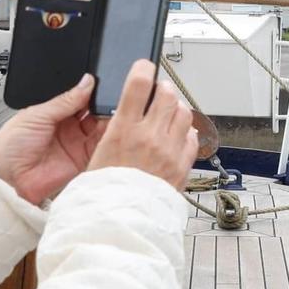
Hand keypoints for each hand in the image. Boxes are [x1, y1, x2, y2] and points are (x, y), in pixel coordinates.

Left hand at [0, 75, 108, 206]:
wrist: (6, 178)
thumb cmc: (10, 147)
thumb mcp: (37, 114)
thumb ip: (65, 100)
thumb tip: (86, 82)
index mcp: (55, 112)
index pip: (80, 97)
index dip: (92, 90)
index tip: (103, 83)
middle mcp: (68, 126)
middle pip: (94, 111)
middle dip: (103, 103)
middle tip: (110, 97)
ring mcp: (77, 143)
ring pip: (101, 127)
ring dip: (109, 119)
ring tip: (113, 111)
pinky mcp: (83, 160)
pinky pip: (102, 147)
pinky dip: (110, 138)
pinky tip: (113, 129)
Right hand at [86, 60, 196, 190]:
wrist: (120, 223)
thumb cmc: (104, 194)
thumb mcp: (97, 155)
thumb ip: (116, 131)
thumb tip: (124, 116)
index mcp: (123, 130)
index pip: (139, 84)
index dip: (143, 68)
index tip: (144, 65)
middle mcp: (149, 136)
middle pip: (167, 94)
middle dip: (164, 88)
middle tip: (159, 92)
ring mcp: (169, 150)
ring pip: (184, 112)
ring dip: (177, 108)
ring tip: (169, 114)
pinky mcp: (182, 166)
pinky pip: (192, 139)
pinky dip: (186, 133)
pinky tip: (177, 137)